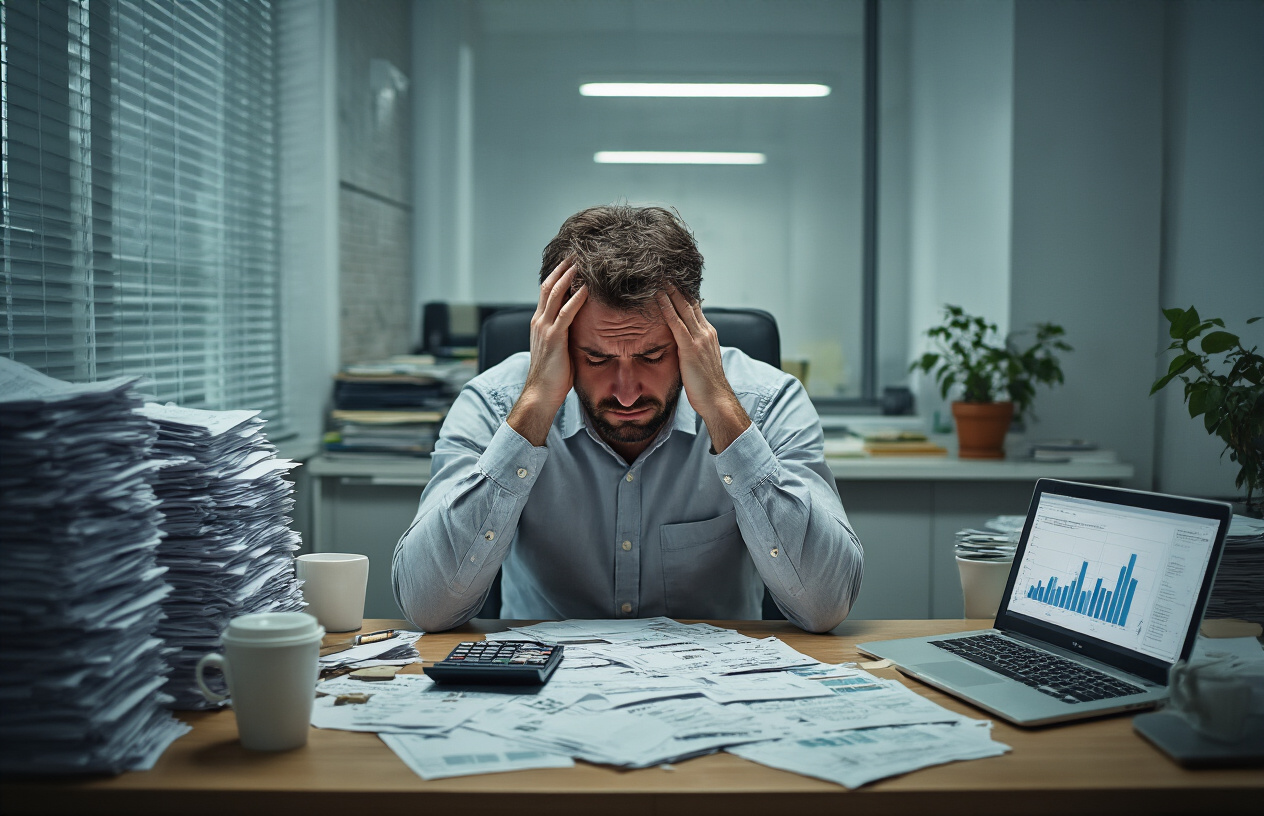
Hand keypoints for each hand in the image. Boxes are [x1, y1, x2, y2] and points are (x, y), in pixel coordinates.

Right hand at [507, 257, 587, 445]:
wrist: (540, 394)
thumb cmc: (553, 376)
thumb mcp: (559, 348)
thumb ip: (566, 333)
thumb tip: (582, 324)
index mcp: (539, 322)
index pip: (547, 291)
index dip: (558, 274)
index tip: (572, 261)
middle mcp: (539, 321)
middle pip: (549, 285)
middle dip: (563, 267)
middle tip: (578, 252)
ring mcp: (545, 328)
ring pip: (555, 293)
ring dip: (570, 275)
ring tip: (583, 261)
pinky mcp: (554, 338)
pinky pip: (567, 312)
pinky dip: (577, 297)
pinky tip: (588, 287)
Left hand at [656, 288, 750, 452]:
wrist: (716, 399)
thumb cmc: (706, 385)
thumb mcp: (700, 360)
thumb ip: (690, 347)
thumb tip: (678, 342)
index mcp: (708, 334)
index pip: (694, 307)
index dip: (683, 292)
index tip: (672, 279)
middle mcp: (705, 331)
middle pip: (689, 302)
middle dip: (676, 285)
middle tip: (664, 269)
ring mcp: (699, 338)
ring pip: (683, 308)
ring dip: (670, 291)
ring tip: (658, 276)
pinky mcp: (690, 348)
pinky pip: (676, 323)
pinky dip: (666, 308)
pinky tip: (657, 297)